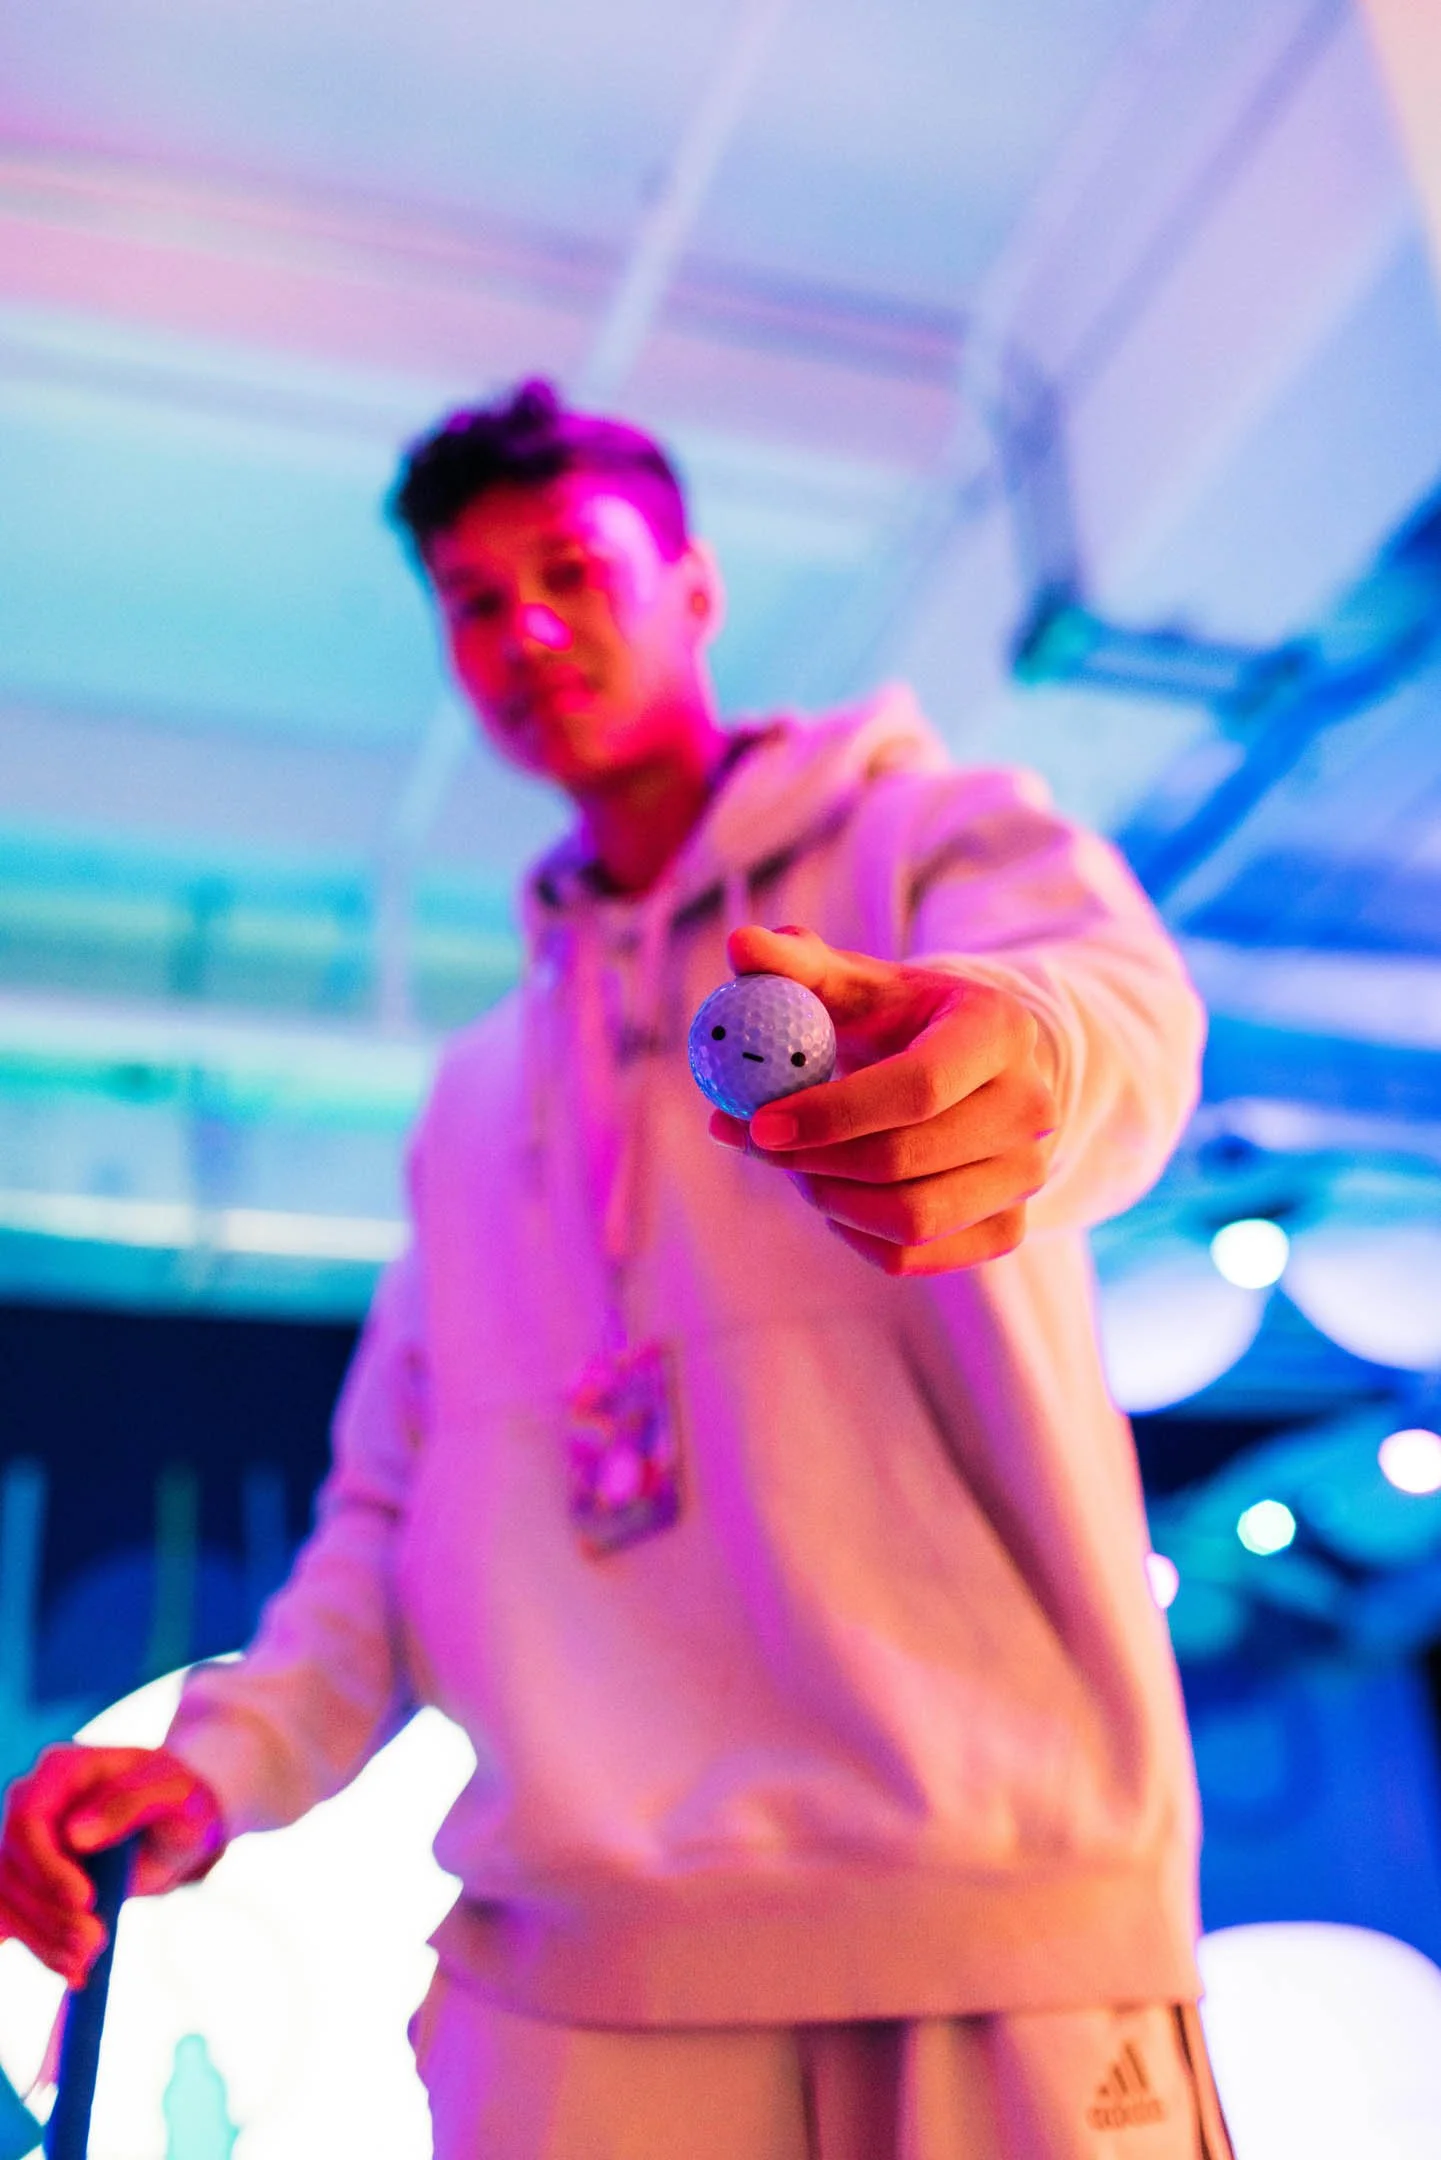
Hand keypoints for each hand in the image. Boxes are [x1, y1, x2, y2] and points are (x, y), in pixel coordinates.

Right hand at [0, 1744, 225, 1986]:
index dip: (46, 1866)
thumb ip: (127, 1804)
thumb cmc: (178, 1796)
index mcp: (60, 1770)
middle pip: (10, 1868)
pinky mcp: (31, 1881)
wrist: (179, 1822)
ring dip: (41, 1939)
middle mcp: (32, 1804)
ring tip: (86, 1962)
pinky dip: (39, 1947)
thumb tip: (74, 1835)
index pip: (27, 1821)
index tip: (83, 1900)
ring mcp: (26, 1845)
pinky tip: (71, 1971)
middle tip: (94, 1943)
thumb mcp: (171, 1791)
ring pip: (6, 1901)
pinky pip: (16, 1918)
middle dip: (48, 1913)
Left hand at [710, 924, 1056, 1275]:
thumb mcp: (857, 983)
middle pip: (905, 1160)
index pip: (918, 1088)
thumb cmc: (899, 1021)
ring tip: (793, 1164)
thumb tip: (740, 944)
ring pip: (909, 1219)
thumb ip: (797, 965)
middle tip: (752, 1142)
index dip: (832, 1113)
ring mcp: (1028, 1175)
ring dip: (828, 1198)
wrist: (967, 1069)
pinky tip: (831, 1192)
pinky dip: (853, 1232)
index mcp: (999, 1032)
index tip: (758, 1122)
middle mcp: (1031, 1107)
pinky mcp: (1008, 1229)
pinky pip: (913, 1256)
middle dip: (812, 1160)